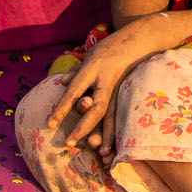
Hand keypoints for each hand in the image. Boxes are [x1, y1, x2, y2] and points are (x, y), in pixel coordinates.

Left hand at [49, 18, 183, 147]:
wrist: (141, 37)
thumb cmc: (111, 46)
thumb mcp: (90, 55)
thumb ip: (77, 71)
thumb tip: (61, 83)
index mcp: (92, 69)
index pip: (74, 92)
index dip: (61, 108)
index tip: (50, 124)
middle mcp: (107, 80)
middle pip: (95, 108)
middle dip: (83, 126)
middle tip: (69, 144)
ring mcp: (121, 87)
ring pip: (112, 114)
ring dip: (104, 134)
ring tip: (98, 153)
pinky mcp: (130, 92)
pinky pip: (122, 114)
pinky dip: (118, 130)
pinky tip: (116, 144)